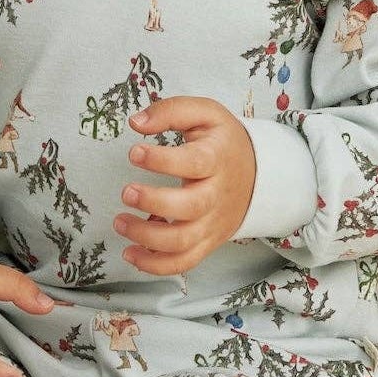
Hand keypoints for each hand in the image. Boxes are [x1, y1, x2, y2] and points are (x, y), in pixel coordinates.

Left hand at [113, 96, 256, 275]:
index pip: (194, 162)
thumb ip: (171, 111)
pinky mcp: (207, 242)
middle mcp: (217, 195)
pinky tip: (130, 253)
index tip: (134, 152)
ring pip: (183, 241)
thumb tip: (136, 122)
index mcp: (217, 159)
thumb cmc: (222, 142)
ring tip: (119, 222)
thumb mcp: (205, 114)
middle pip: (190, 208)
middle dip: (154, 202)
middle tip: (126, 192)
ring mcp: (212, 223)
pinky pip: (183, 263)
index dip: (163, 160)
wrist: (258, 175)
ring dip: (147, 237)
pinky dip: (155, 265)